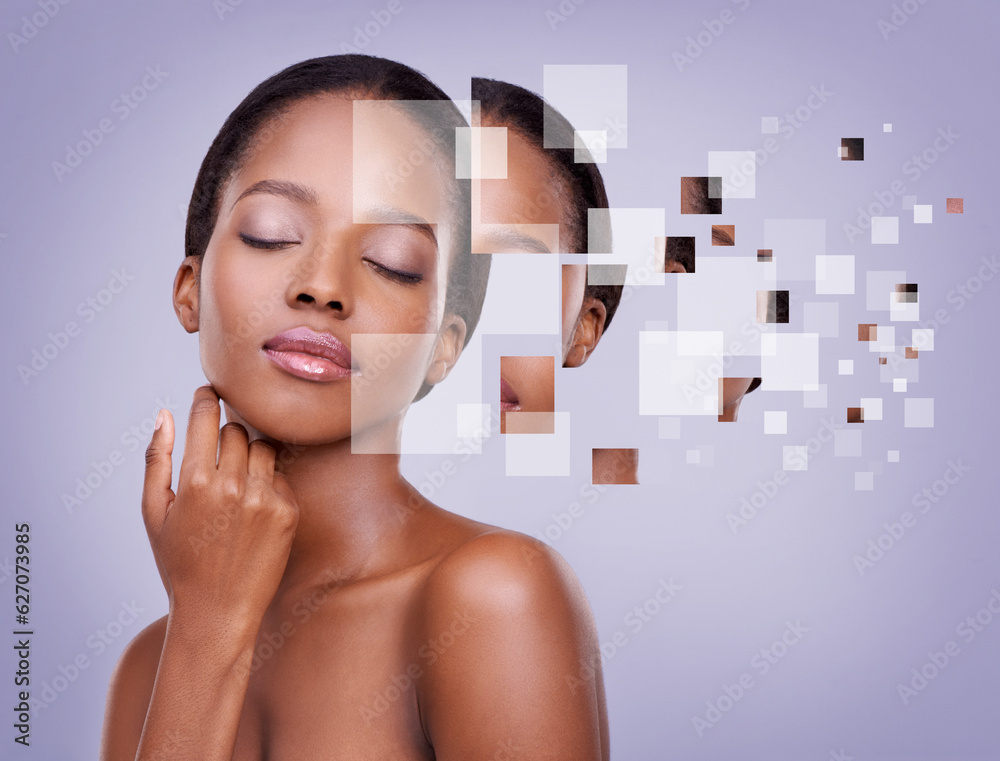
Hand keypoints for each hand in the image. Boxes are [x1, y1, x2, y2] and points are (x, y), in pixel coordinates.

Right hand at [141, 384, 298, 632]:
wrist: (218, 611)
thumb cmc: (179, 562)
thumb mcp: (154, 513)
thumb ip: (157, 459)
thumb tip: (165, 413)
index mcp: (194, 481)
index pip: (206, 416)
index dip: (207, 399)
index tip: (209, 392)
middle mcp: (232, 485)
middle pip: (236, 431)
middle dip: (226, 436)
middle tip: (217, 459)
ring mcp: (264, 498)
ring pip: (262, 448)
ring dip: (249, 456)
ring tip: (235, 485)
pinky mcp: (288, 512)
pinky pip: (280, 477)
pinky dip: (267, 484)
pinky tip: (252, 510)